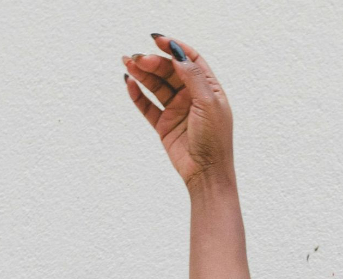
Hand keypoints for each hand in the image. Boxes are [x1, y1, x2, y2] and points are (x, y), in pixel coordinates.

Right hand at [122, 35, 234, 188]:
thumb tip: (177, 53)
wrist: (207, 174)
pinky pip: (148, 106)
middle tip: (138, 58)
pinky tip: (129, 84)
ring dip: (142, 74)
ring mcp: (177, 110)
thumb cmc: (215, 140)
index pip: (190, 60)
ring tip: (128, 64)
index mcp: (208, 89)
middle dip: (154, 62)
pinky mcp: (164, 125)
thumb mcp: (208, 104)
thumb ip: (193, 77)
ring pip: (156, 86)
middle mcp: (192, 97)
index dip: (174, 48)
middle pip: (170, 71)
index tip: (157, 40)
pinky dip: (138, 95)